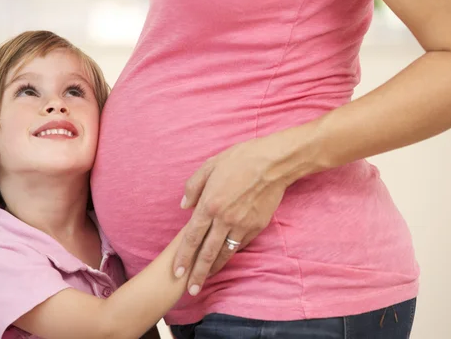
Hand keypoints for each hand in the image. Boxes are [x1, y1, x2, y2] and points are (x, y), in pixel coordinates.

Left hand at [172, 134, 300, 295]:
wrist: (274, 162)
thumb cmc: (240, 159)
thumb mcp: (210, 166)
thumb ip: (193, 187)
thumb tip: (184, 206)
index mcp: (210, 204)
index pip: (192, 237)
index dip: (183, 257)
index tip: (176, 272)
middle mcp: (225, 219)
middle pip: (207, 253)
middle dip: (197, 274)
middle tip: (190, 290)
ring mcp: (242, 224)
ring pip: (225, 252)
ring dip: (215, 268)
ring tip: (206, 279)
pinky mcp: (257, 226)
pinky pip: (241, 244)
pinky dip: (232, 252)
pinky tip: (225, 258)